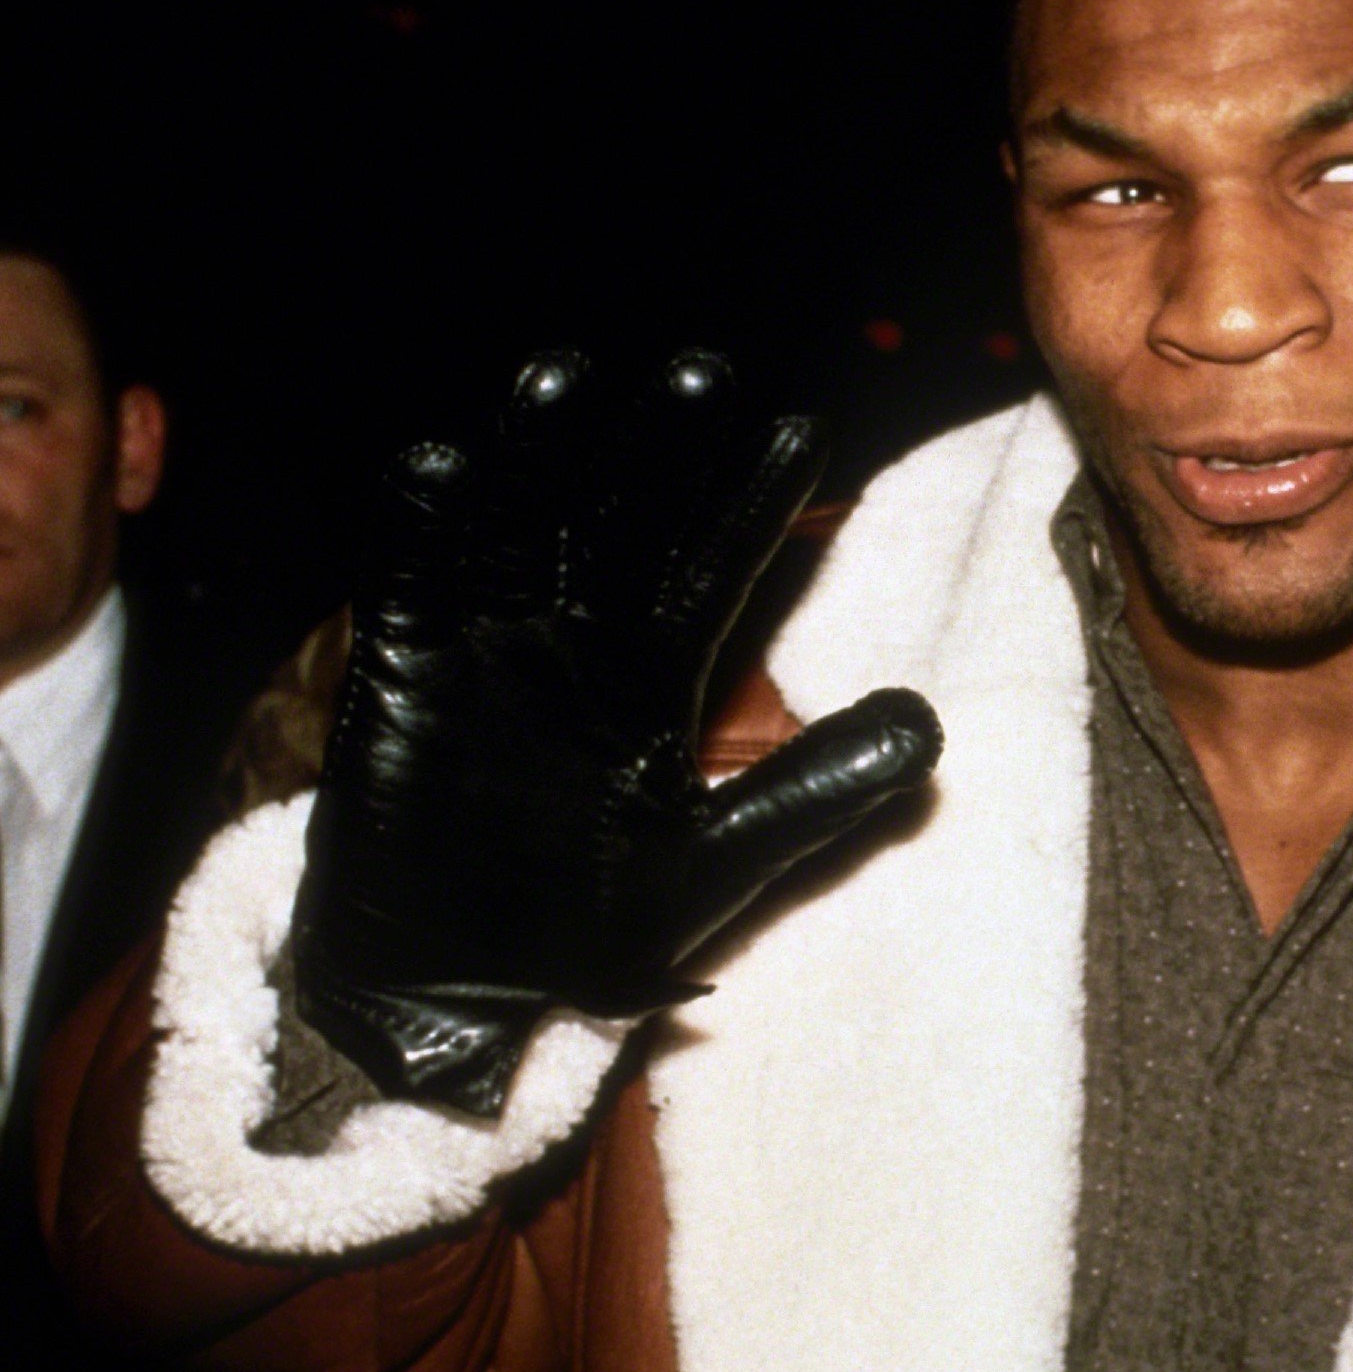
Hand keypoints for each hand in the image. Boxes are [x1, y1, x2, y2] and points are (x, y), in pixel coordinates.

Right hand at [292, 350, 941, 1110]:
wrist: (460, 999)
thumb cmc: (590, 934)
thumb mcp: (719, 862)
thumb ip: (812, 791)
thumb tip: (930, 726)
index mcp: (657, 675)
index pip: (717, 567)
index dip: (755, 499)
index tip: (805, 430)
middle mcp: (577, 642)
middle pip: (621, 521)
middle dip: (656, 450)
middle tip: (699, 372)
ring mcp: (488, 649)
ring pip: (517, 527)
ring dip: (537, 455)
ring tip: (564, 377)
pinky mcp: (402, 678)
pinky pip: (412, 588)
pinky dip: (422, 529)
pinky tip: (443, 464)